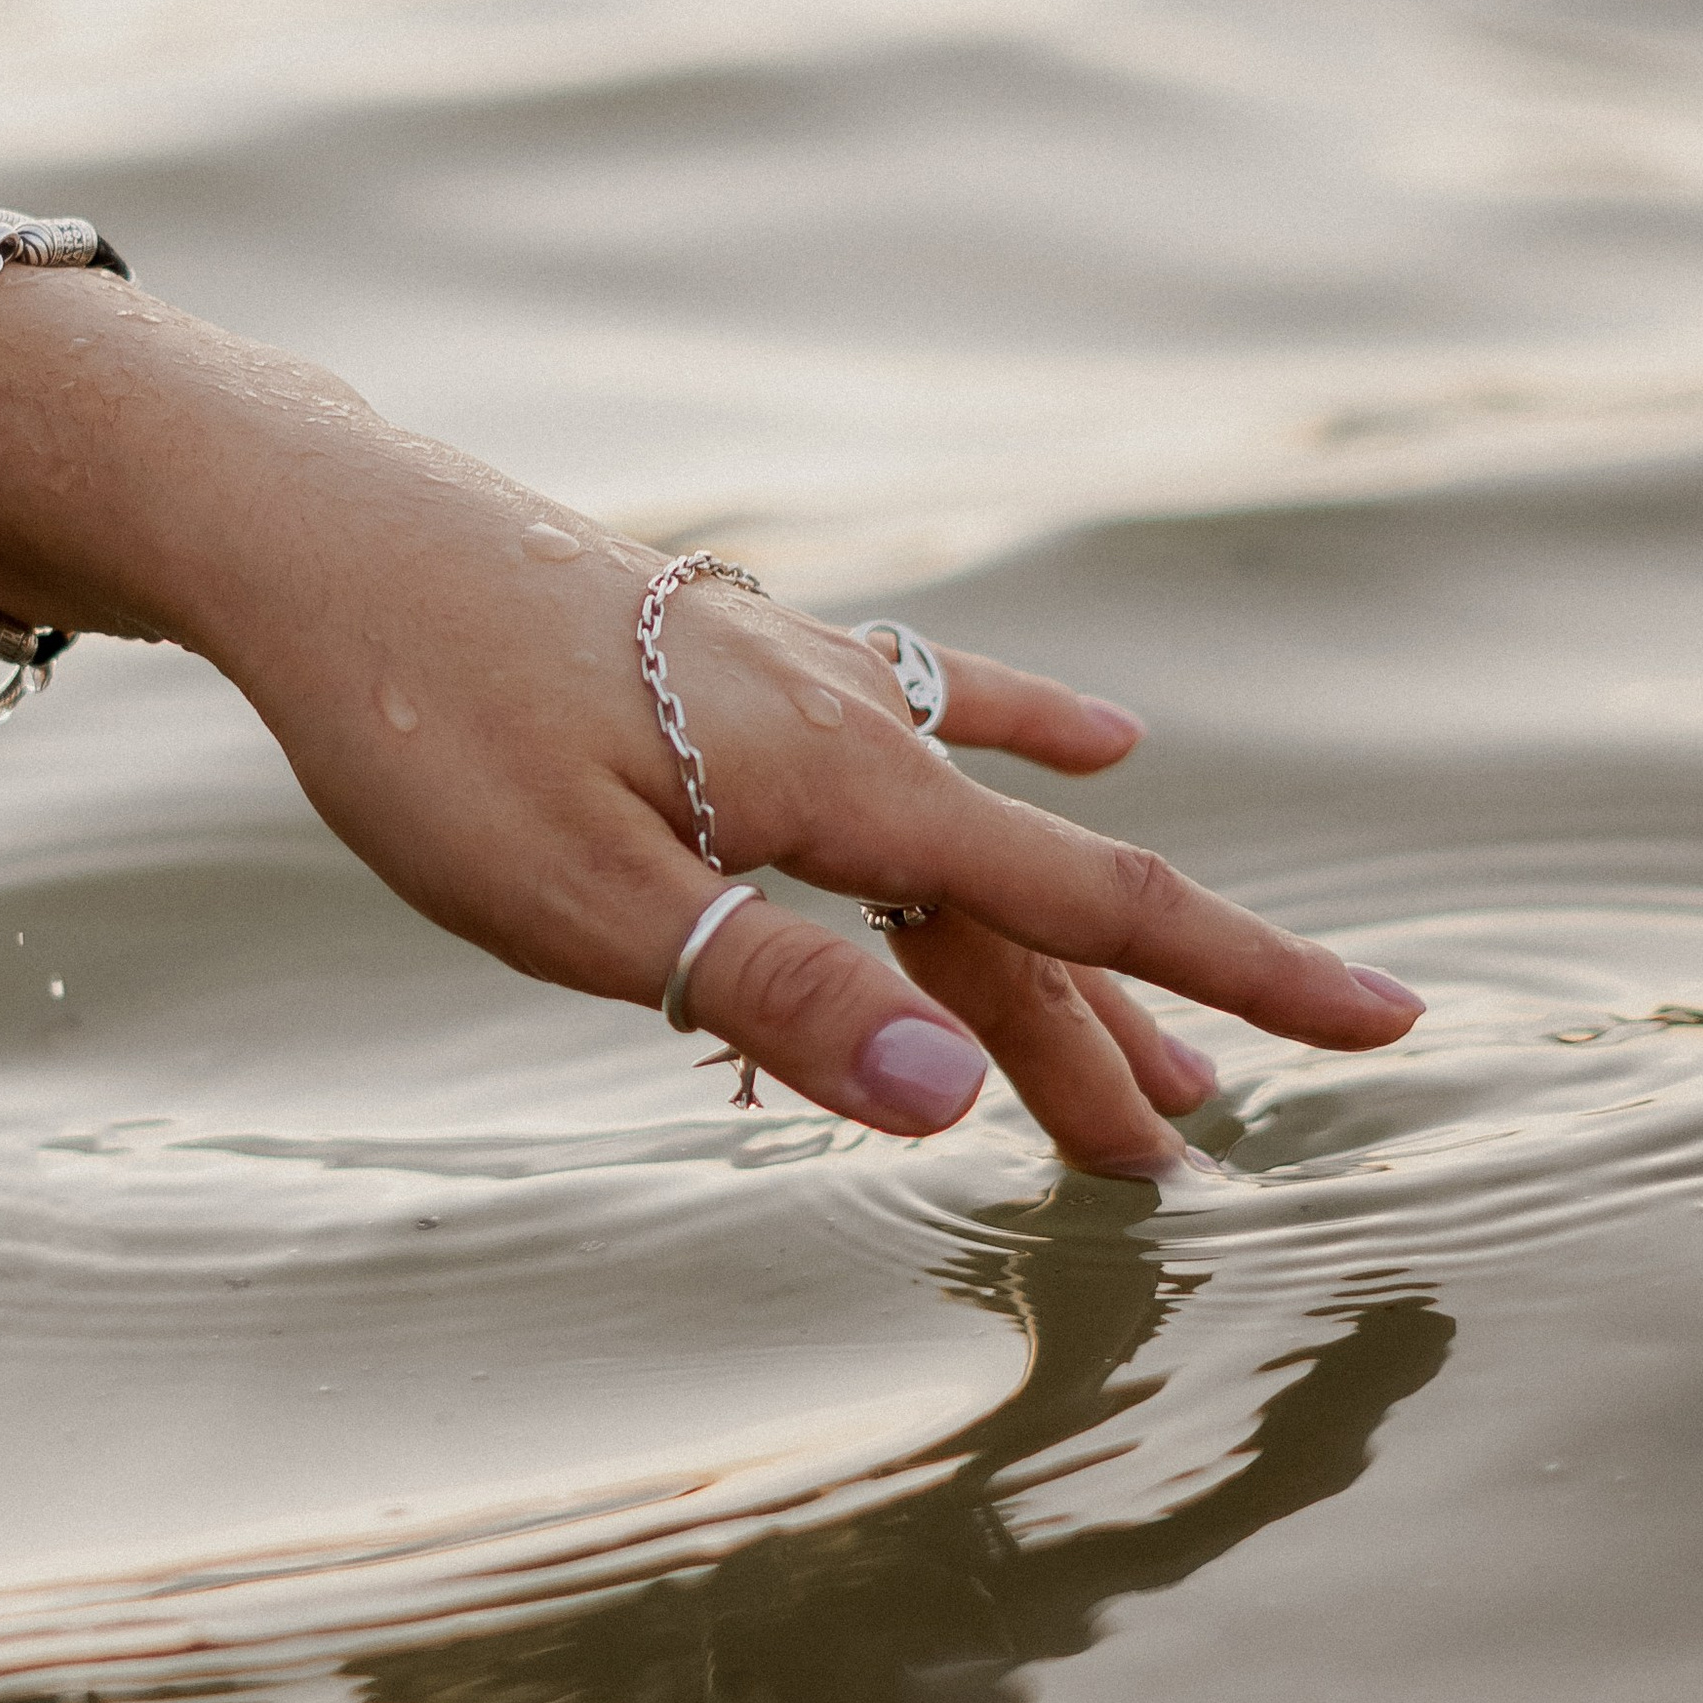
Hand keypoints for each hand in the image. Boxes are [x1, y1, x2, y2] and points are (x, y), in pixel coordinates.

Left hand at [0, 287, 1422, 1173]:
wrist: (318, 536)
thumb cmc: (423, 731)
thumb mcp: (582, 906)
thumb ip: (775, 1001)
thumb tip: (951, 1106)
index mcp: (837, 796)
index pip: (1080, 911)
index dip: (1234, 980)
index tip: (1383, 1026)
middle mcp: (846, 726)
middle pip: (1018, 910)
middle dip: (1113, 1036)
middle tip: (1179, 1165)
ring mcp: (794, 679)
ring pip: (964, 840)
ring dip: (1050, 954)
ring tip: (1147, 1054)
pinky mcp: (730, 651)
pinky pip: (909, 705)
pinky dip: (1006, 731)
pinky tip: (1089, 732)